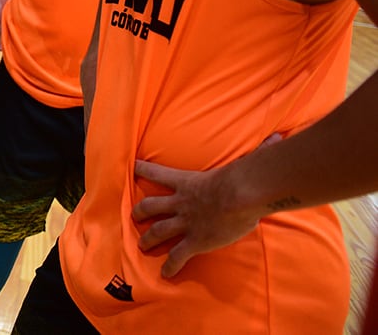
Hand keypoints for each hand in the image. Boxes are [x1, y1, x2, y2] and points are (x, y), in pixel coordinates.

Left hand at [131, 136, 280, 277]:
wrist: (241, 194)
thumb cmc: (244, 176)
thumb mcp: (244, 161)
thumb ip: (258, 151)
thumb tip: (278, 138)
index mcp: (187, 181)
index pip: (158, 172)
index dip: (143, 169)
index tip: (132, 166)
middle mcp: (181, 202)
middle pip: (150, 205)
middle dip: (140, 212)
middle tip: (133, 216)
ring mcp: (186, 222)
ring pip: (158, 231)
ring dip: (148, 239)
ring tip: (142, 245)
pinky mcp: (195, 241)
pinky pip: (178, 255)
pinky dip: (170, 265)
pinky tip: (165, 273)